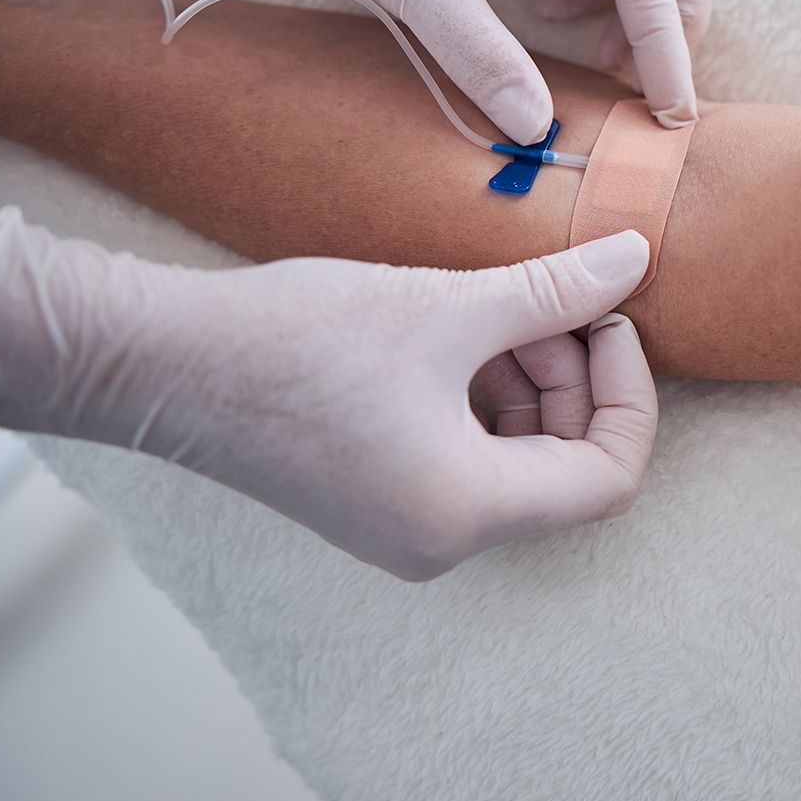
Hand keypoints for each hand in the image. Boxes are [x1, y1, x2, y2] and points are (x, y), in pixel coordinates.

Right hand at [0, 209, 658, 580]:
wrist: (160, 361)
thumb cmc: (296, 339)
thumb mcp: (446, 307)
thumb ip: (555, 291)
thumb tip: (640, 258)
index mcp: (467, 512)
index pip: (608, 477)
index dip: (629, 394)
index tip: (611, 319)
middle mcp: (441, 542)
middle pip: (565, 469)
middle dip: (575, 379)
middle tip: (552, 301)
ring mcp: (404, 529)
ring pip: (516, 460)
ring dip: (528, 382)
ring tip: (496, 310)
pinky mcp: (374, 503)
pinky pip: (466, 458)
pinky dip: (482, 397)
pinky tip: (458, 333)